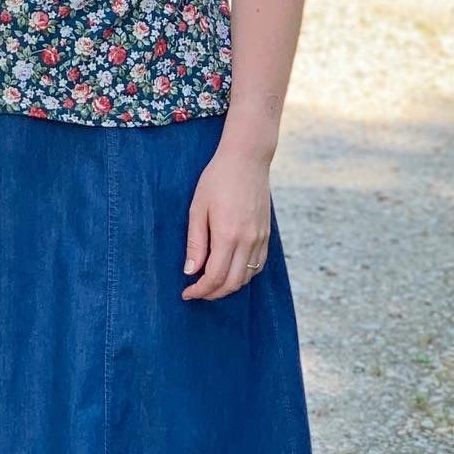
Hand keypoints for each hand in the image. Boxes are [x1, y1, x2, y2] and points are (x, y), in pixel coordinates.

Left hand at [181, 144, 271, 301]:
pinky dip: (244, 275)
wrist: (246, 160)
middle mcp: (248, 241)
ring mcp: (260, 238)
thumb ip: (195, 242)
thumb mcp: (197, 208)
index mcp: (228, 235)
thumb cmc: (216, 180)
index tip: (187, 293)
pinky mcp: (267, 234)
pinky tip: (231, 271)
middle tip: (196, 292)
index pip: (215, 277)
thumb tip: (190, 271)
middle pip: (232, 283)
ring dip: (229, 286)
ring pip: (247, 276)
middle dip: (213, 293)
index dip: (200, 290)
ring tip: (210, 284)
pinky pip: (258, 265)